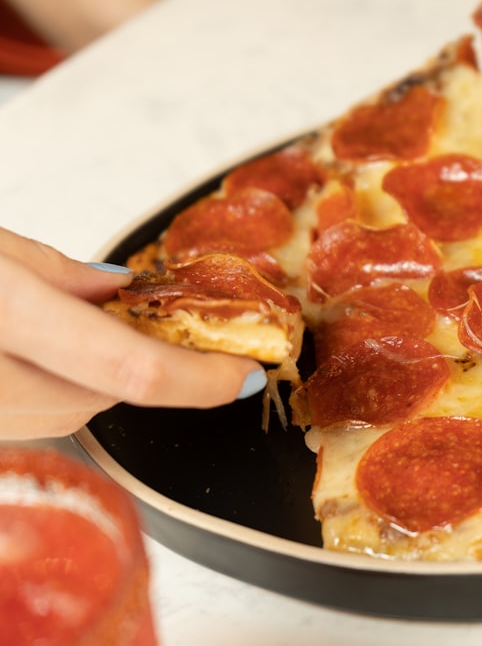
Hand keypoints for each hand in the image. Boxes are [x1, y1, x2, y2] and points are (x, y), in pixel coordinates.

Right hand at [0, 227, 265, 439]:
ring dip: (87, 378)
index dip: (203, 378)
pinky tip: (26, 356)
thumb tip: (122, 293)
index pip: (135, 368)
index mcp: (6, 314)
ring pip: (71, 416)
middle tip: (136, 323)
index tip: (243, 372)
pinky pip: (31, 423)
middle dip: (135, 363)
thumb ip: (62, 273)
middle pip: (107, 397)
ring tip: (52, 329)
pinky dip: (47, 391)